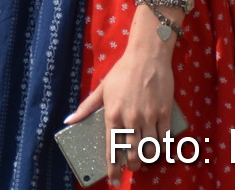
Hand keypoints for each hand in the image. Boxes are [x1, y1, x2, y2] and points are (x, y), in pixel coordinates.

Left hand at [65, 40, 176, 183]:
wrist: (147, 56)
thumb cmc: (122, 72)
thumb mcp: (101, 89)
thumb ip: (85, 108)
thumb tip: (69, 121)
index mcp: (112, 114)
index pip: (112, 149)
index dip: (113, 168)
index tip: (113, 180)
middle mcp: (130, 119)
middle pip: (134, 154)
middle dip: (133, 166)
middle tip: (132, 167)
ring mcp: (149, 117)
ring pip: (150, 150)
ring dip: (148, 159)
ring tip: (144, 159)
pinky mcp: (164, 113)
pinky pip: (165, 139)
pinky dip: (162, 148)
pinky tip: (159, 150)